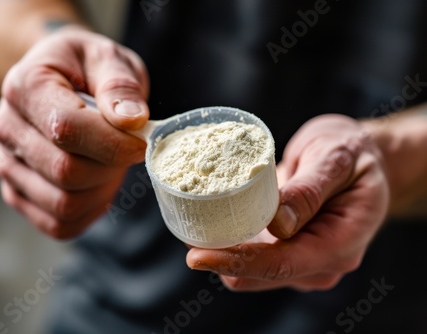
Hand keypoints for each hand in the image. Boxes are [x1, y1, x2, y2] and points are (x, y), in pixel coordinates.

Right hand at [0, 26, 148, 238]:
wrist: (62, 82)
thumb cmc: (86, 69)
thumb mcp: (108, 59)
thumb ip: (119, 85)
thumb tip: (132, 121)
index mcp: (25, 87)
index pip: (66, 128)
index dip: (113, 142)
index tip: (142, 142)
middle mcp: (7, 128)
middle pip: (65, 171)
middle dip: (110, 167)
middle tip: (127, 150)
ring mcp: (8, 164)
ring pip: (63, 204)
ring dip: (102, 191)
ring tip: (111, 164)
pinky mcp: (18, 192)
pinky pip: (59, 224)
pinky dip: (89, 212)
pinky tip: (100, 186)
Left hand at [186, 114, 389, 290]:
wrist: (359, 158)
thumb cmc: (352, 152)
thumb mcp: (336, 158)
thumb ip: (310, 190)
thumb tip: (278, 224)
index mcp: (341, 242)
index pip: (283, 264)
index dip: (238, 262)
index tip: (196, 255)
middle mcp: (322, 261)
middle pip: (261, 273)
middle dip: (223, 257)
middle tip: (188, 229)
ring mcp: (304, 260)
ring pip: (252, 270)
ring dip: (224, 250)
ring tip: (195, 223)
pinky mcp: (288, 250)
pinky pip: (253, 255)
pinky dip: (232, 243)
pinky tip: (213, 223)